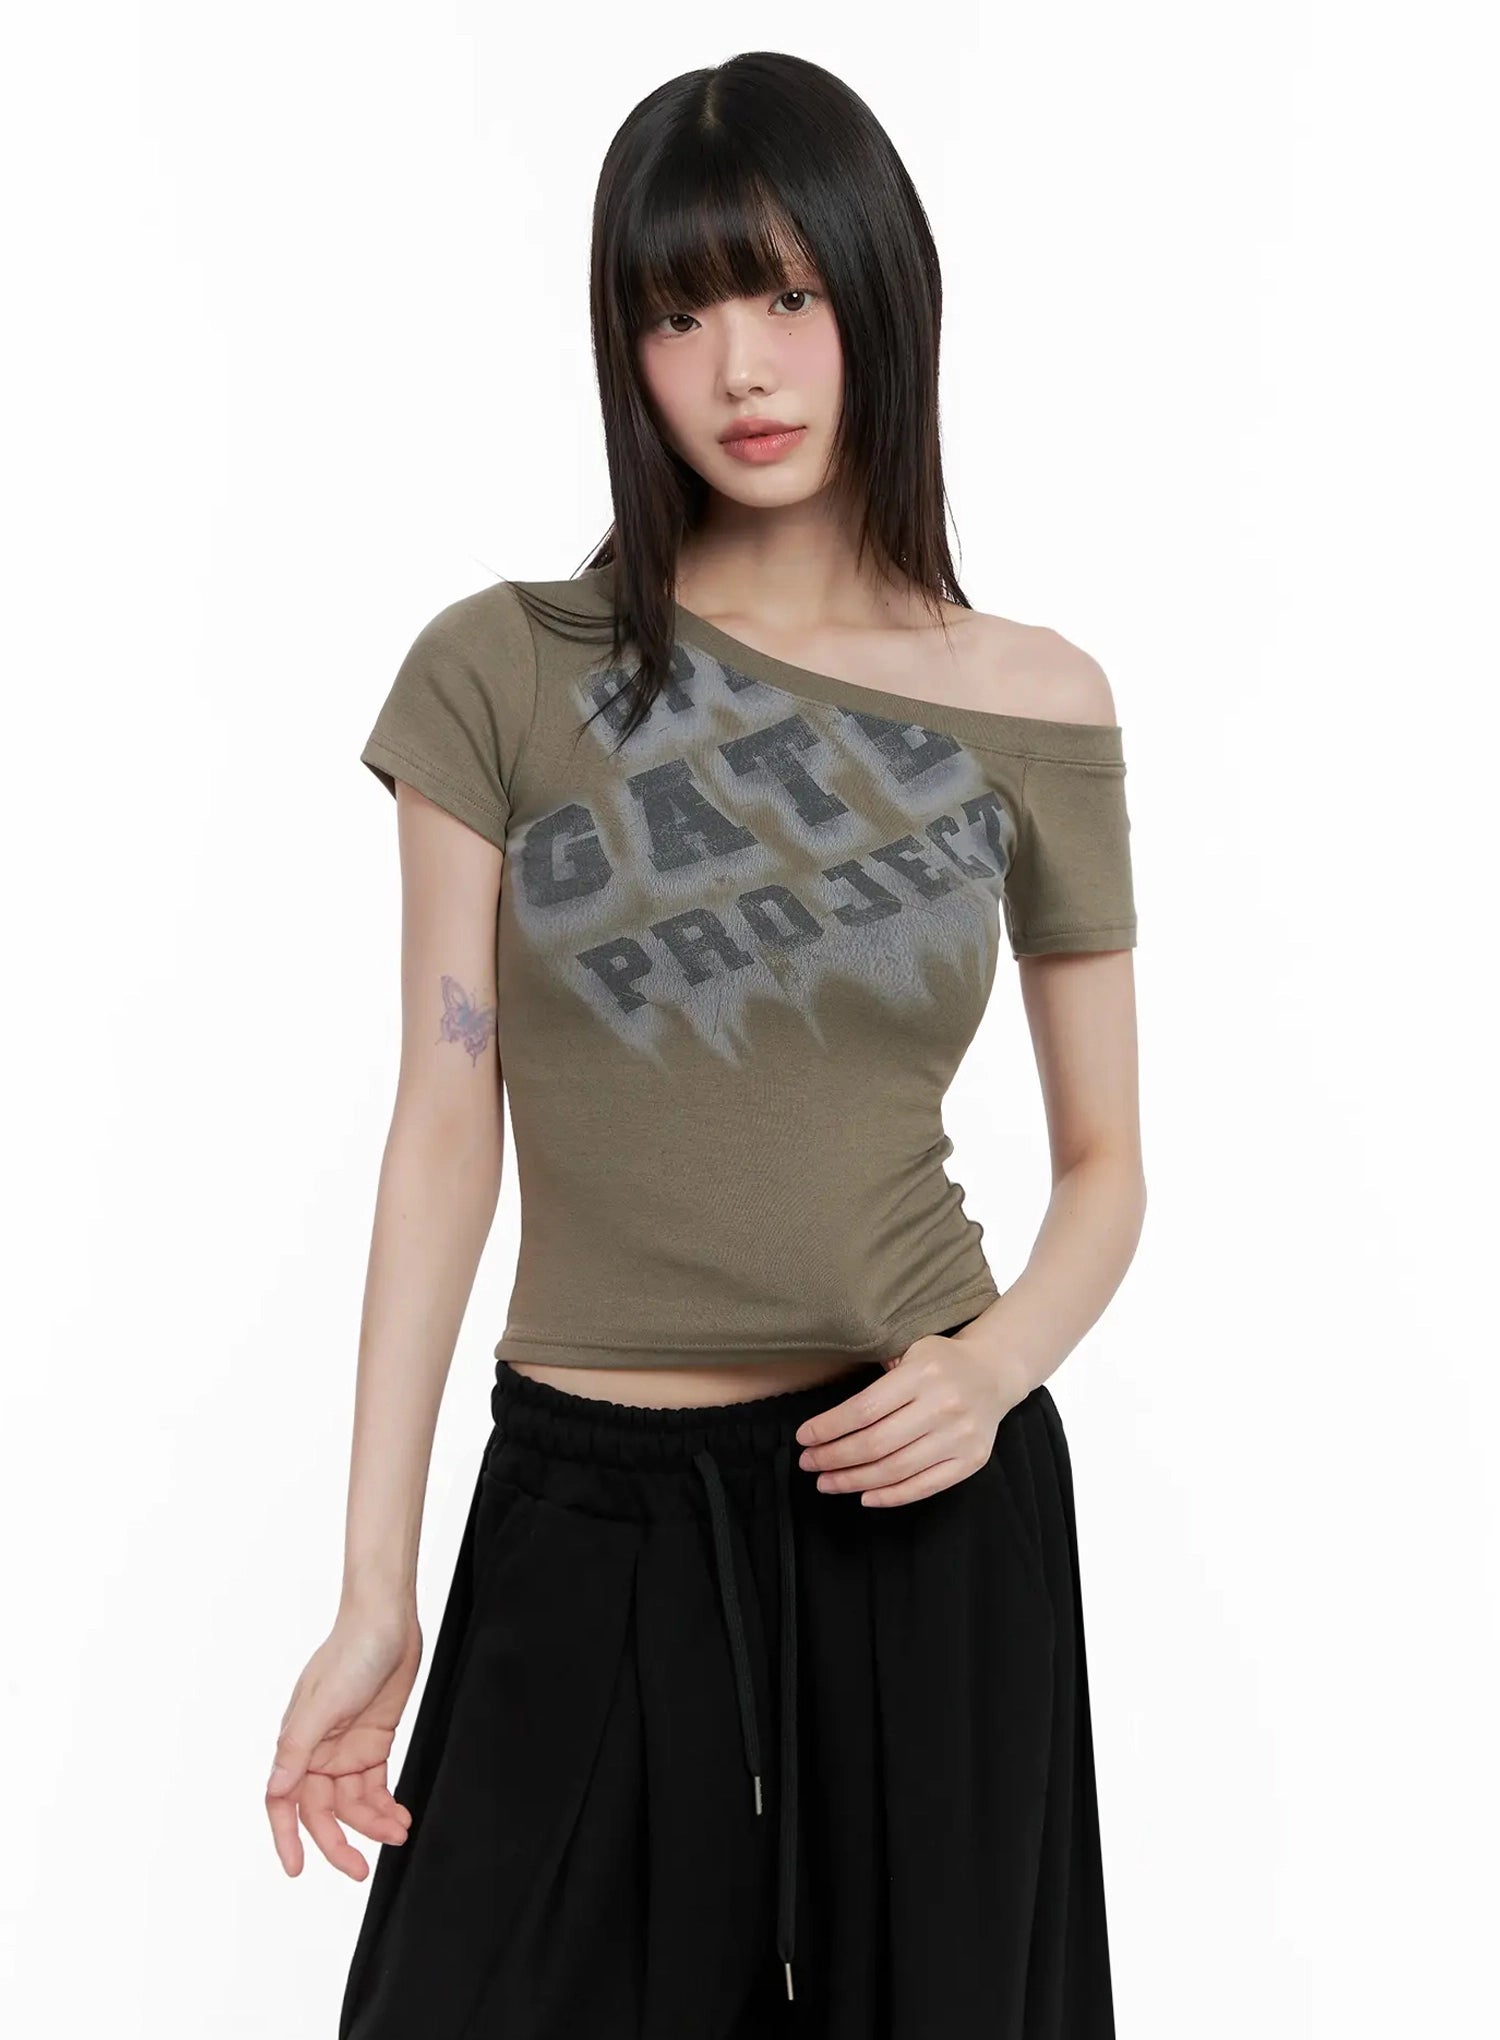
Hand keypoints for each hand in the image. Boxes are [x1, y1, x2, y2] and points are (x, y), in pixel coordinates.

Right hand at [264, 1599, 421, 1878]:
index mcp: (298, 1743)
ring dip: (373, 1824)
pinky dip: (386, 1806)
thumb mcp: (323, 1703)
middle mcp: (318, 1751)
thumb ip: (297, 1749)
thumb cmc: (350, 1653)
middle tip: (362, 1870)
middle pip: (323, 1811)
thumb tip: (274, 1790)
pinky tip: (401, 1817)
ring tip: (399, 1833)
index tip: (296, 1870)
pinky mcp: (373, 1742)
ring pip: (353, 1804)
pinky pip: (375, 1787)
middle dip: (340, 1842)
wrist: (388, 1621)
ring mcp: (346, 1748)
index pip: (284, 1801)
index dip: (286, 1837)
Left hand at [793, 1328, 1031, 1506]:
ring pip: (895, 1470)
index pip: (864, 1409)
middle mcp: (944, 1406)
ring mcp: (961, 1437)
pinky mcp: (972, 1460)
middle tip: (809, 1463)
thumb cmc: (941, 1361)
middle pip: (876, 1444)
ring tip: (828, 1482)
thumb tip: (826, 1417)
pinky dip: (891, 1496)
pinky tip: (864, 1495)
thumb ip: (875, 1375)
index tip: (804, 1438)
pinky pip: (924, 1487)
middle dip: (834, 1457)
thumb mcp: (909, 1349)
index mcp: (923, 1373)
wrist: (994, 1372)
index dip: (828, 1428)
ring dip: (854, 1481)